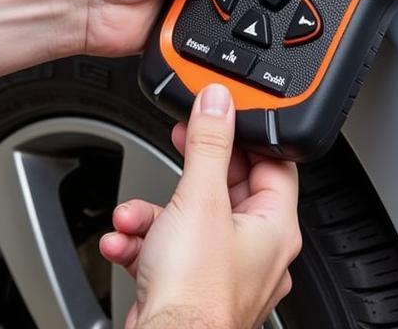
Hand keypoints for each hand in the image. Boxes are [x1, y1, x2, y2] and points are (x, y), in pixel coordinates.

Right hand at [100, 83, 300, 328]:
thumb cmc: (195, 295)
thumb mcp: (200, 199)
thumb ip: (209, 143)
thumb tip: (219, 102)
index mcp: (274, 229)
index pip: (273, 163)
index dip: (245, 134)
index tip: (219, 114)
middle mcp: (255, 253)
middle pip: (225, 188)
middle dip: (187, 169)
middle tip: (176, 143)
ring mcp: (222, 272)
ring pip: (188, 220)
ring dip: (152, 211)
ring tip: (132, 214)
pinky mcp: (190, 289)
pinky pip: (168, 250)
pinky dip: (142, 242)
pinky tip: (122, 241)